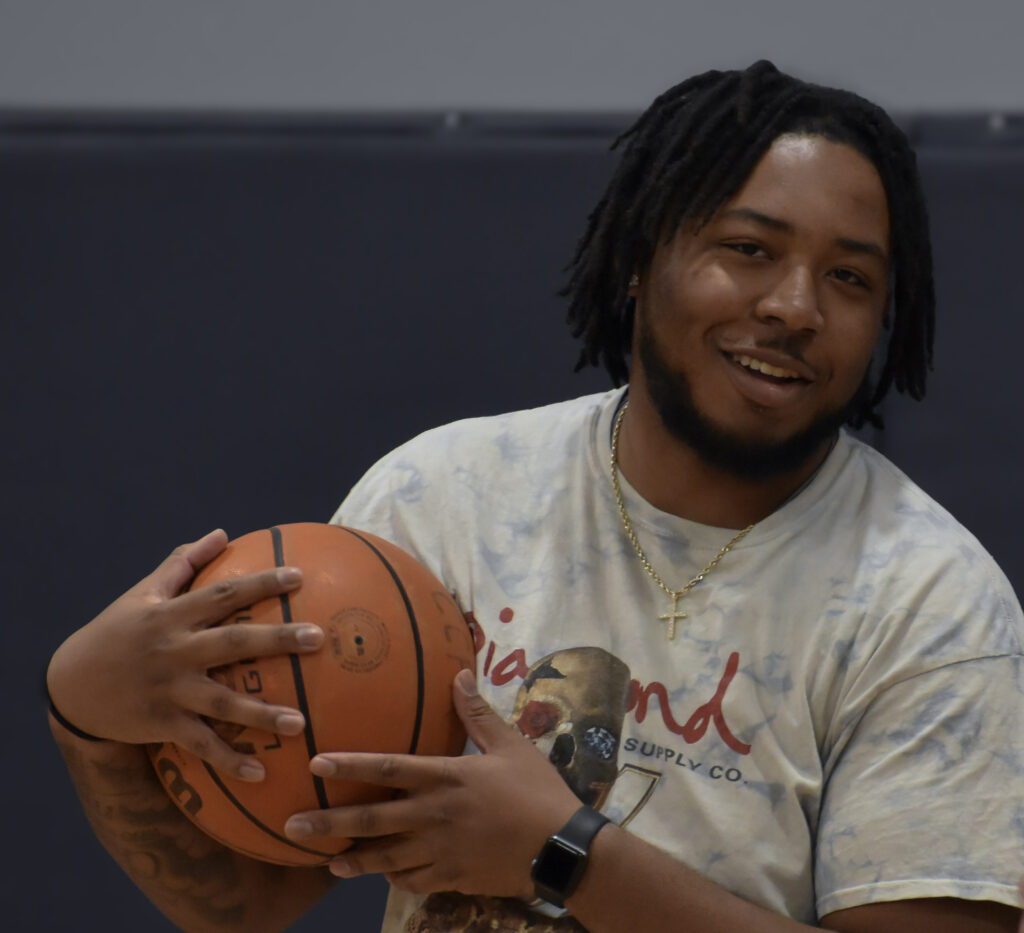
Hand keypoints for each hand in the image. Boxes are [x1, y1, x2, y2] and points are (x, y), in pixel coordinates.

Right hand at [46, 529, 323, 780]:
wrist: (71, 686)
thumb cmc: (116, 632)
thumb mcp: (143, 593)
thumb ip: (183, 563)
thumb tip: (221, 533)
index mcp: (172, 616)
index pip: (224, 594)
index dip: (261, 583)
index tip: (300, 576)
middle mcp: (174, 651)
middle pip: (233, 644)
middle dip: (277, 640)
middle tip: (319, 638)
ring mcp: (170, 690)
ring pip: (222, 703)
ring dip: (261, 714)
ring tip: (301, 722)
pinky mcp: (162, 724)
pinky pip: (201, 745)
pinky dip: (228, 760)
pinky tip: (262, 774)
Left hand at [283, 670, 580, 897]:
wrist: (561, 847)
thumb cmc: (536, 790)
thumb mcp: (511, 744)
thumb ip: (478, 712)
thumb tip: (457, 672)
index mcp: (446, 778)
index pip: (388, 768)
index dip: (350, 766)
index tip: (316, 763)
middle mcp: (434, 816)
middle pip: (372, 820)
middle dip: (329, 823)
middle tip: (294, 825)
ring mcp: (440, 852)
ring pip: (385, 859)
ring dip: (353, 861)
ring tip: (326, 863)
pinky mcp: (452, 878)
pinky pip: (413, 881)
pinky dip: (394, 879)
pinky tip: (382, 877)